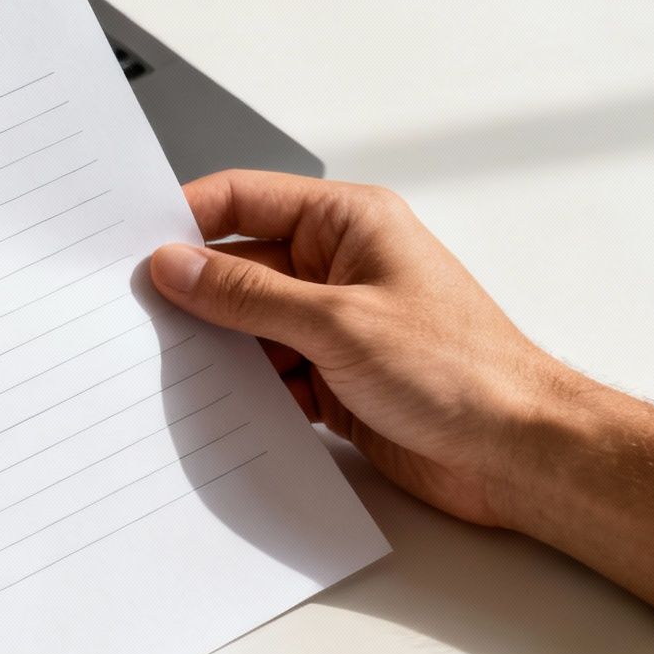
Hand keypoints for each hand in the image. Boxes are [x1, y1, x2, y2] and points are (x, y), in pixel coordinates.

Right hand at [146, 170, 653, 612]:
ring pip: (246, 326)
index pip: (245, 199)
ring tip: (166, 369)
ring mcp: (335, 325)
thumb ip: (247, 295)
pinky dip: (242, 390)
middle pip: (238, 266)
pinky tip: (213, 408)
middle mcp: (339, 266)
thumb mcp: (338, 323)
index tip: (133, 248)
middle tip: (134, 316)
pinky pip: (267, 374)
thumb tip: (176, 265)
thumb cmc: (463, 373)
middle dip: (191, 293)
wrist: (519, 454)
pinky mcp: (334, 378)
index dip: (186, 218)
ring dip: (215, 349)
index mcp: (349, 223)